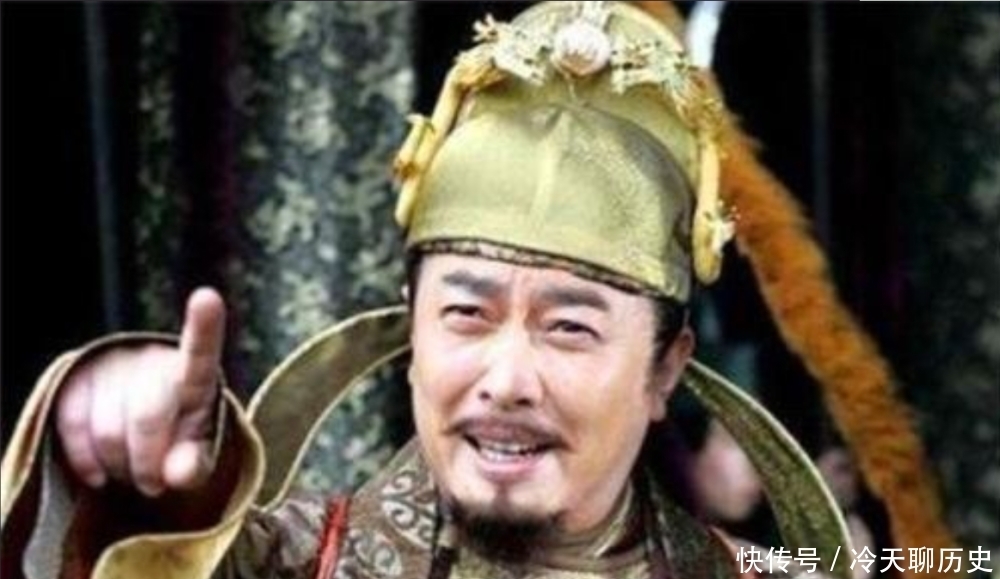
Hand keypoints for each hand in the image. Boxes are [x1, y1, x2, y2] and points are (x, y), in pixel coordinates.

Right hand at [55, 288, 225, 496]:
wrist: (142, 423)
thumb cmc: (179, 437)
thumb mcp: (197, 454)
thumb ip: (196, 465)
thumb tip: (178, 472)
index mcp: (197, 376)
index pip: (201, 352)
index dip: (203, 326)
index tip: (207, 297)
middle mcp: (154, 359)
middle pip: (146, 419)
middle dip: (148, 465)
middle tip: (154, 484)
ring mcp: (113, 364)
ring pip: (106, 431)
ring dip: (117, 466)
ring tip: (131, 468)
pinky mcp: (76, 376)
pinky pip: (72, 426)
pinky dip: (85, 461)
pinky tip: (100, 471)